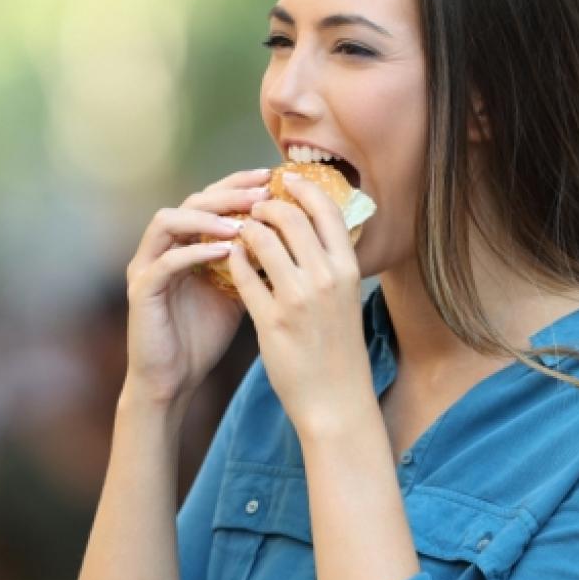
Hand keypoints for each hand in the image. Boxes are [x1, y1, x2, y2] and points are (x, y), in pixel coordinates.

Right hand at [122, 168, 271, 408]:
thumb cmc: (205, 335)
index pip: (212, 198)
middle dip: (228, 194)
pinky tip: (224, 252)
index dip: (240, 184)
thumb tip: (296, 238)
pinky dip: (194, 252)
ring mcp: (147, 265)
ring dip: (207, 218)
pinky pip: (165, 262)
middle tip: (262, 194)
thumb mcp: (238, 291)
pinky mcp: (141, 290)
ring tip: (242, 223)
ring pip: (169, 221)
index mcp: (187, 241)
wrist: (175, 378)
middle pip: (192, 201)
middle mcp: (164, 246)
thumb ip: (253, 262)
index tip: (274, 179)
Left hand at [227, 174, 373, 431]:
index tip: (287, 179)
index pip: (326, 210)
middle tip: (255, 205)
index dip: (305, 187)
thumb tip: (314, 228)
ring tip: (239, 229)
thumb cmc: (340, 349)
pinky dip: (234, 259)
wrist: (336, 400)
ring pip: (262, 240)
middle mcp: (325, 278)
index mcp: (348, 270)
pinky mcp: (271, 320)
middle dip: (267, 204)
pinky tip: (231, 257)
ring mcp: (297, 299)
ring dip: (246, 228)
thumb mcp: (346, 299)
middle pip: (290, 217)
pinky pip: (243, 275)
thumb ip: (332, 264)